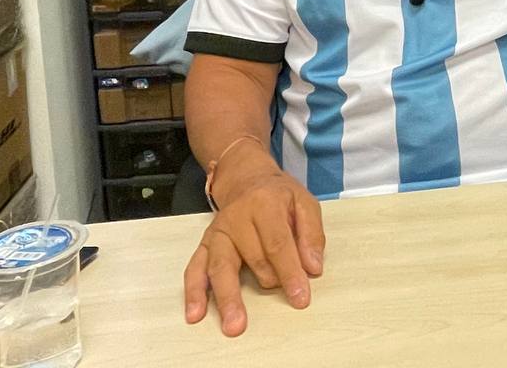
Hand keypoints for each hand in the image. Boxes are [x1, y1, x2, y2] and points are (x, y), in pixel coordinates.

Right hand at [183, 145, 325, 336]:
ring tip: (234, 325)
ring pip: (221, 266)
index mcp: (264, 204)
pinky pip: (195, 268)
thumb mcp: (304, 202)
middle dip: (269, 281)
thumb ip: (311, 233)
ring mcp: (218, 233)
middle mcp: (237, 218)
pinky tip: (195, 313)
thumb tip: (312, 268)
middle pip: (252, 256)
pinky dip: (193, 292)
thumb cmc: (278, 195)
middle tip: (279, 305)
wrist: (245, 180)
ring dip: (227, 297)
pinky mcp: (205, 244)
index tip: (300, 297)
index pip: (278, 242)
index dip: (290, 271)